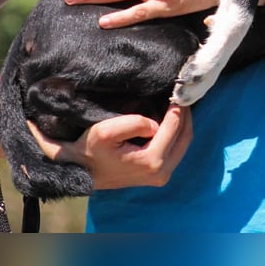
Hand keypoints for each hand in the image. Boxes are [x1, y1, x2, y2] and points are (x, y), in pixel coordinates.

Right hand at [28, 105, 192, 189]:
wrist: (79, 171)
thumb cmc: (90, 150)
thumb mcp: (106, 131)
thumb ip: (134, 123)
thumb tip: (156, 123)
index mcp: (152, 161)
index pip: (175, 126)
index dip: (178, 106)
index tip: (178, 89)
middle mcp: (162, 173)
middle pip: (185, 135)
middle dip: (185, 113)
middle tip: (182, 93)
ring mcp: (161, 176)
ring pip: (183, 142)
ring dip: (182, 122)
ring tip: (176, 103)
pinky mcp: (158, 175)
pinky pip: (176, 149)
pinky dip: (176, 132)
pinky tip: (170, 118)